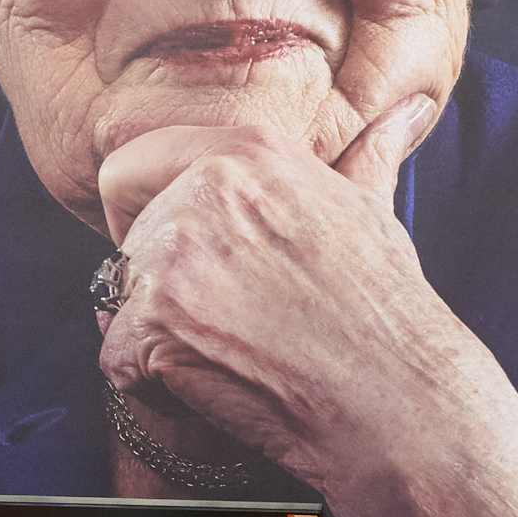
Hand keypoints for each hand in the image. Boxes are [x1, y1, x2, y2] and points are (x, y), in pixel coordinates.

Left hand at [93, 93, 517, 516]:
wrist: (398, 402)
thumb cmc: (388, 316)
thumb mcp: (373, 214)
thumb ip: (364, 158)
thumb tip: (401, 114)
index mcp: (249, 151)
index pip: (133, 162)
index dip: (145, 211)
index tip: (190, 254)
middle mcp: (205, 189)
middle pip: (123, 237)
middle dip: (155, 283)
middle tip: (227, 319)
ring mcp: (174, 255)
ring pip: (116, 297)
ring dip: (156, 334)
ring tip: (231, 351)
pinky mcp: (156, 322)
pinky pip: (116, 357)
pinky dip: (153, 385)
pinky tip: (218, 383)